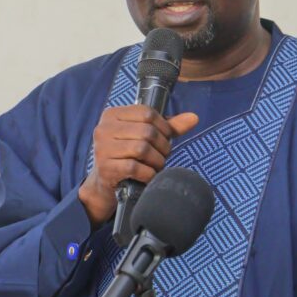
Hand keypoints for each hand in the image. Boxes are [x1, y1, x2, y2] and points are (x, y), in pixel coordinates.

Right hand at [78, 105, 198, 227]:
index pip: (146, 112)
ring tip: (156, 165)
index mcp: (112, 114)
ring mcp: (102, 149)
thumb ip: (168, 126)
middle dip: (162, 146)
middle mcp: (103, 129)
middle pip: (147, 131)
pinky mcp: (106, 168)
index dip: (163, 126)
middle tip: (162, 155)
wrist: (106, 184)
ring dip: (157, 160)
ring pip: (142, 149)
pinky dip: (148, 173)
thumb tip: (193, 118)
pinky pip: (136, 168)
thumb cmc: (127, 155)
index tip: (165, 137)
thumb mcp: (144, 136)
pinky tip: (148, 175)